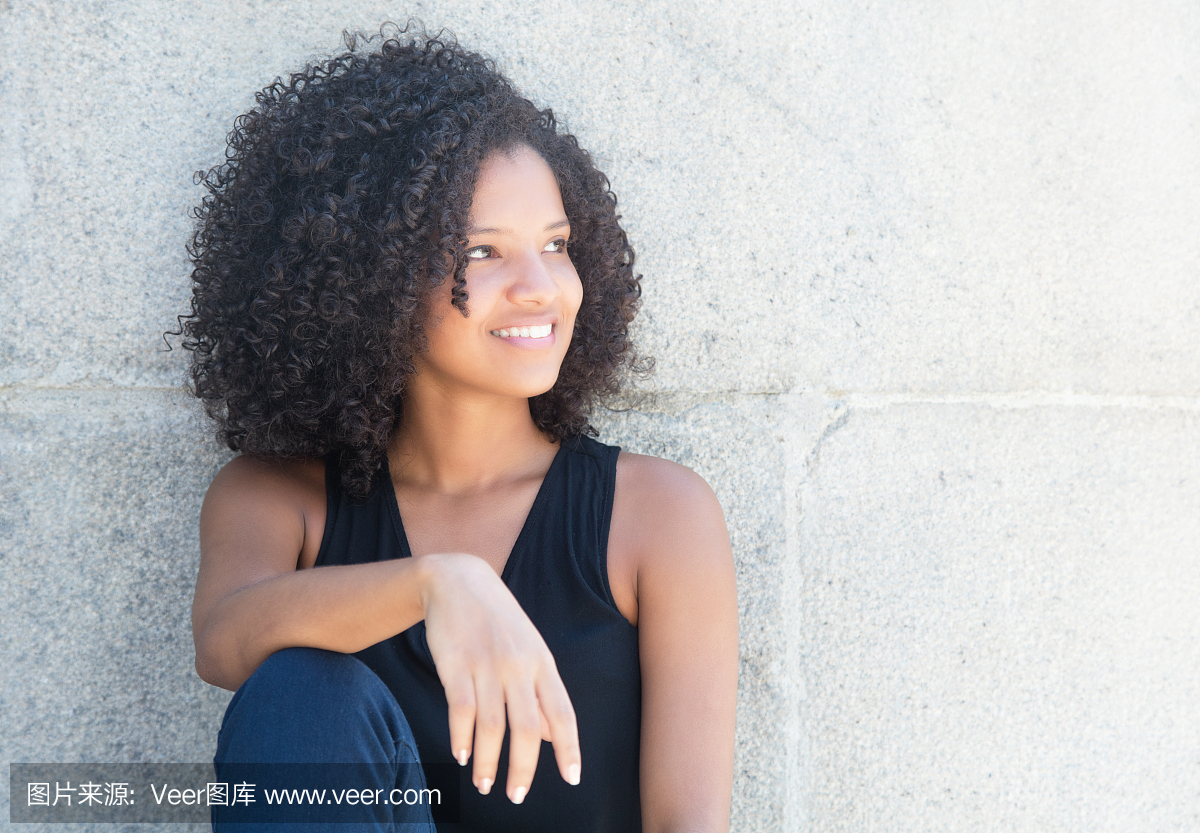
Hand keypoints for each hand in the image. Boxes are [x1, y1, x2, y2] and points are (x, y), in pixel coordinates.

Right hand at [417, 552, 580, 802]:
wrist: (457, 580)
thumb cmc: (498, 621)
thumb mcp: (529, 650)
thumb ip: (540, 693)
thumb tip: (551, 737)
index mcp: (543, 662)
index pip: (562, 712)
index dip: (569, 748)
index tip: (572, 779)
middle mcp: (519, 665)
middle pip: (527, 728)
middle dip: (523, 768)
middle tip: (517, 796)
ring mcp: (486, 664)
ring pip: (491, 725)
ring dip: (487, 761)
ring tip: (485, 784)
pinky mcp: (455, 664)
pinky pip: (460, 709)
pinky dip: (461, 738)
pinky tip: (461, 755)